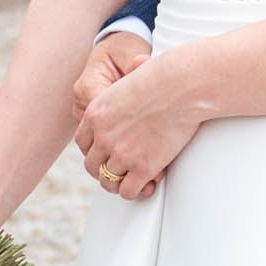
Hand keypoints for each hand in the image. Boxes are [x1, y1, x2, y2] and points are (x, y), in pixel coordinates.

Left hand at [73, 44, 207, 200]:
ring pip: (108, 181)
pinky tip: (145, 184)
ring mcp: (122, 154)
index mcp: (96, 113)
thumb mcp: (131, 79)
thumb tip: (136, 74)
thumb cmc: (164, 77)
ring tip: (131, 180)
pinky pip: (128, 191)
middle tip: (118, 171)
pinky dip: (135, 191)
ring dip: (119, 182)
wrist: (183, 87)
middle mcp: (103, 137)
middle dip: (104, 170)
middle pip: (93, 165)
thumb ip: (124, 89)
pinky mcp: (142, 167)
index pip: (82, 142)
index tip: (105, 153)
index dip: (94, 150)